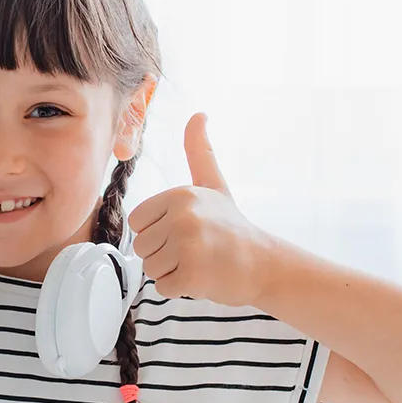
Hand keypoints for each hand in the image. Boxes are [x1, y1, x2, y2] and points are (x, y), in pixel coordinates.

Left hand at [129, 114, 275, 305]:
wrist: (263, 264)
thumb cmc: (232, 227)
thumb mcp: (213, 184)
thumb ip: (200, 151)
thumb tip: (198, 113)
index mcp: (180, 195)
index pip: (138, 222)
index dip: (158, 232)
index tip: (187, 232)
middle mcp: (182, 216)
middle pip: (142, 247)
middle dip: (164, 255)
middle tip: (195, 250)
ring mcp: (187, 245)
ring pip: (150, 268)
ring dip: (171, 272)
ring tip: (199, 262)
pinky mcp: (192, 274)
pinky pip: (163, 287)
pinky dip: (180, 289)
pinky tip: (203, 277)